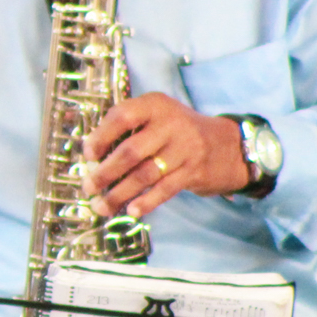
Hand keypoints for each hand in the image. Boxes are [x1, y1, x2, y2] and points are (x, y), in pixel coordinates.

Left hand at [80, 92, 249, 217]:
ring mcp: (185, 149)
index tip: (88, 155)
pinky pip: (165, 189)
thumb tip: (92, 157)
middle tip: (88, 186)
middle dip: (105, 172)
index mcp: (155, 105)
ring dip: (119, 193)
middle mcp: (171, 124)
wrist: (228, 144)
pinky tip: (131, 211)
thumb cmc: (178, 131)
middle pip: (131, 151)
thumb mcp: (157, 116)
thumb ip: (129, 128)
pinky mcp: (194, 171)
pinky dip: (146, 202)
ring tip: (101, 206)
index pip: (122, 116)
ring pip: (145, 175)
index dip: (101, 136)